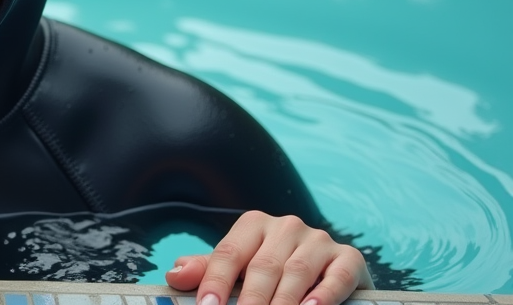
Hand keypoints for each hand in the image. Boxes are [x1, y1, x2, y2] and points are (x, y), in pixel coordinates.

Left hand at [165, 211, 372, 304]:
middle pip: (262, 268)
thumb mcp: (239, 269)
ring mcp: (318, 240)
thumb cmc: (271, 272)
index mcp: (253, 225)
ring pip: (296, 274)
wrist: (327, 270)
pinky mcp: (349, 257)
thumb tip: (174, 274)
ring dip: (283, 303)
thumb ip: (208, 271)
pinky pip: (337, 276)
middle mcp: (286, 226)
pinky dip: (325, 295)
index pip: (229, 254)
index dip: (215, 283)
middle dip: (250, 302)